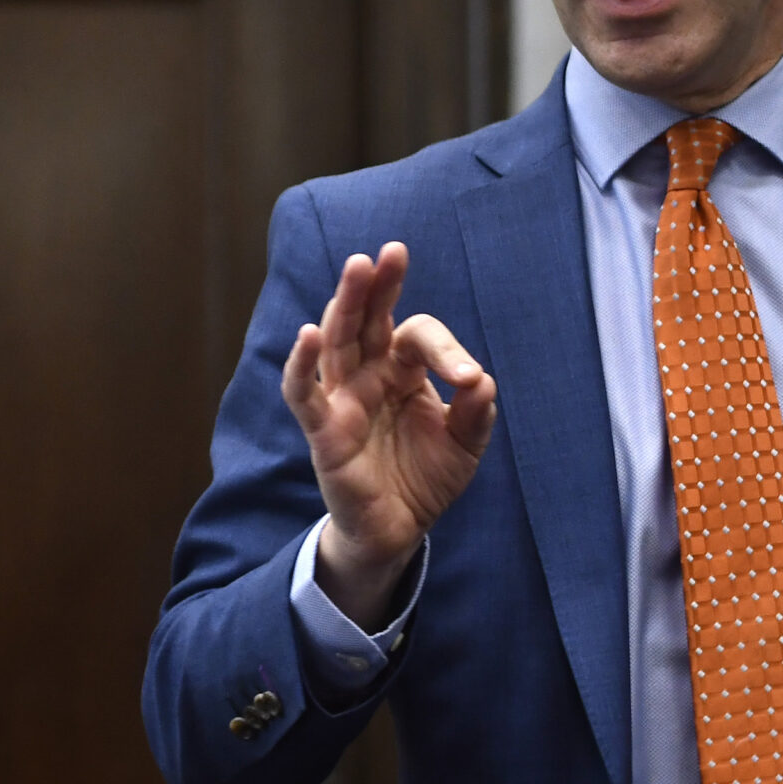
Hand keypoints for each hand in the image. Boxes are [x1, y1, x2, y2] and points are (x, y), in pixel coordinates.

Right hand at [280, 242, 496, 627]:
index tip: (469, 382)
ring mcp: (342, 399)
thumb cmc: (425, 478)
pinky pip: (304, 393)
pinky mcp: (323, 431)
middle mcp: (368, 375)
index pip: (417, 337)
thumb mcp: (464, 446)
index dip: (446, 352)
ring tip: (357, 270)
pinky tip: (307, 335)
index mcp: (401, 370)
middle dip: (376, 286)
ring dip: (345, 304)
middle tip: (390, 252)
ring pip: (336, 342)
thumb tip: (481, 381)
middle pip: (367, 320)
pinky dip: (301, 365)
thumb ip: (475, 414)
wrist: (398, 531)